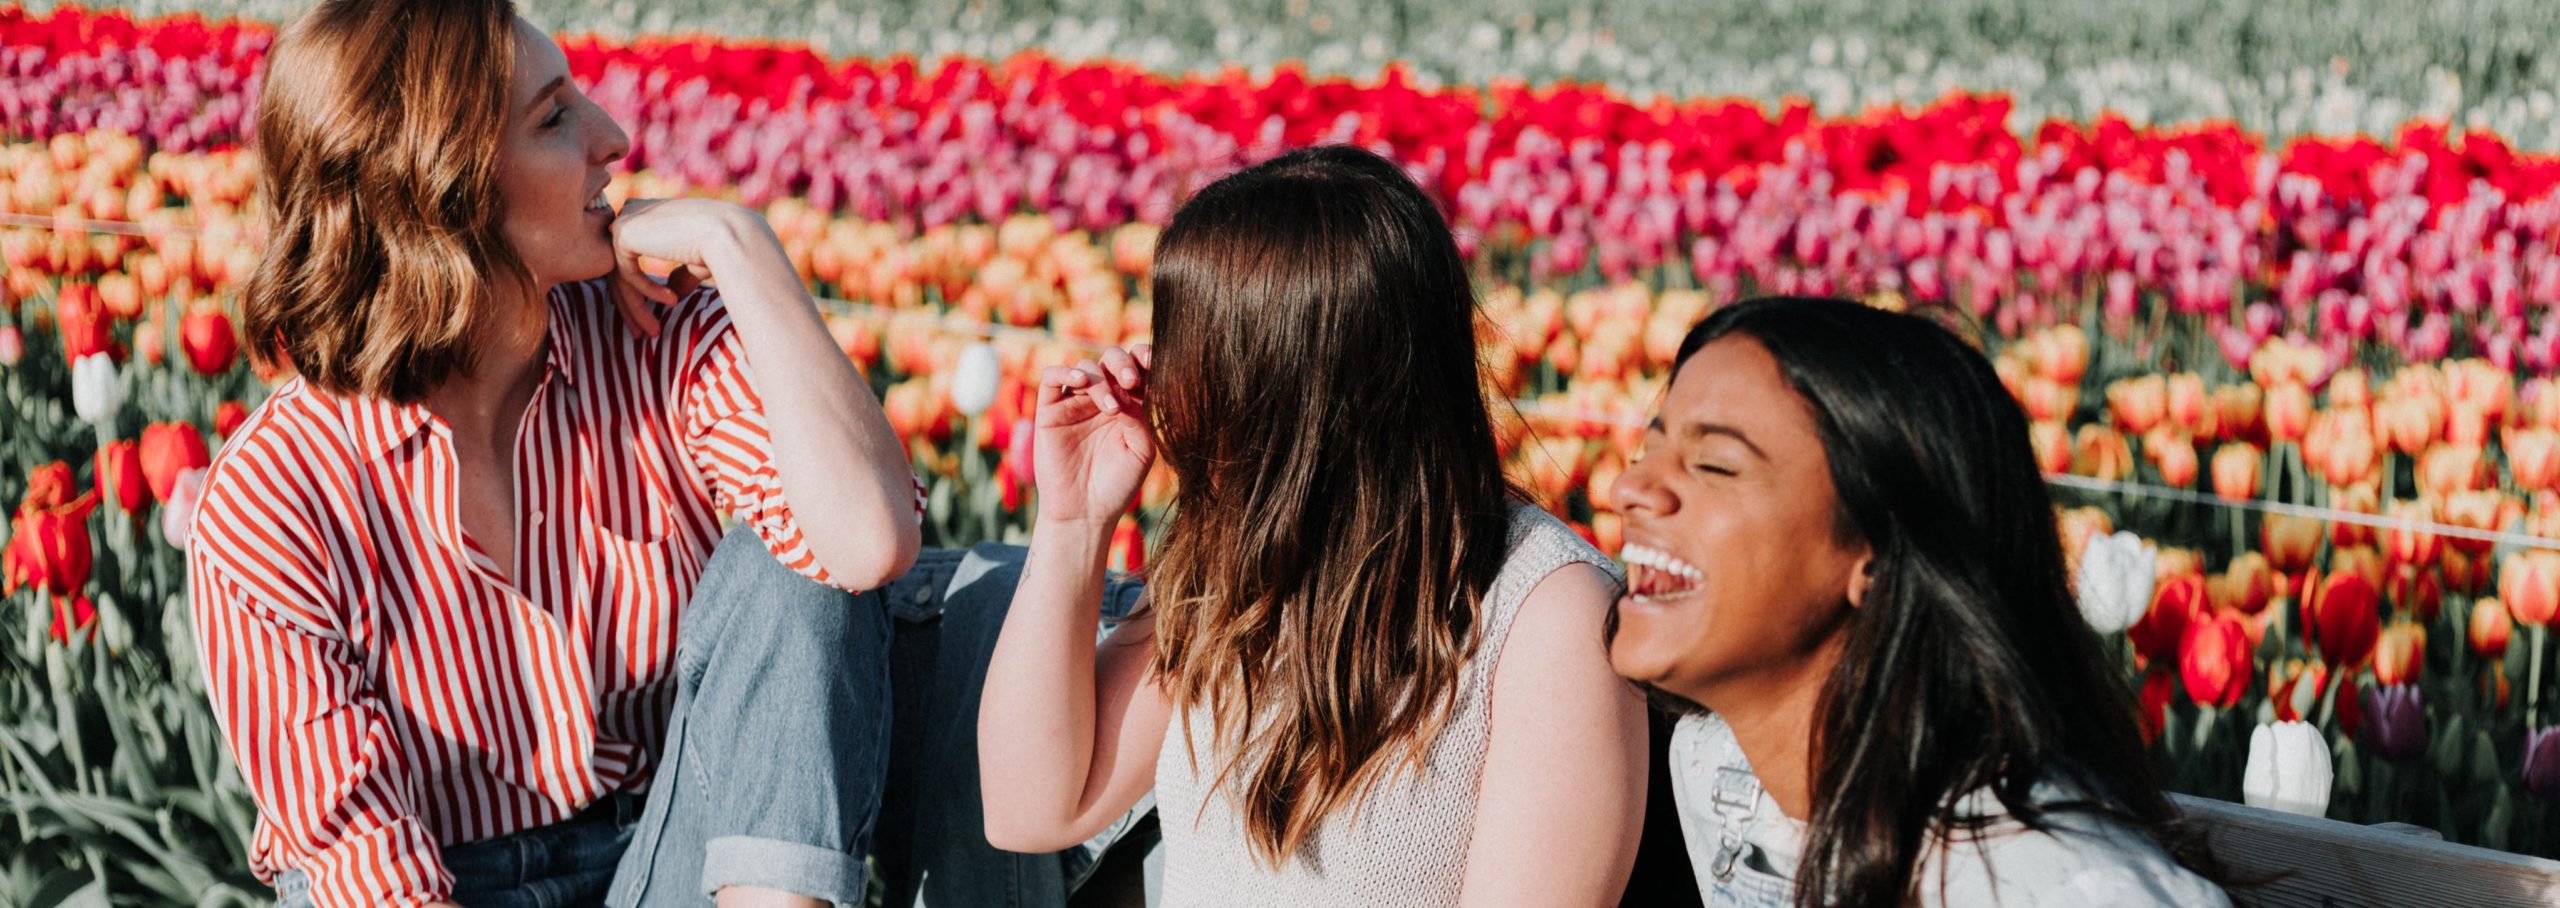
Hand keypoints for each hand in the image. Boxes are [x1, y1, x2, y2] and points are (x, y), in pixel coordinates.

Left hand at [604, 197, 764, 336]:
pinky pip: (627, 274)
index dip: (636, 291)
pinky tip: (672, 301)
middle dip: (630, 306)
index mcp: (647, 214)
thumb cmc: (719, 245)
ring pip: (620, 276)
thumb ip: (679, 275)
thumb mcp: (695, 263)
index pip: (629, 257)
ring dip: (637, 308)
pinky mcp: (623, 233)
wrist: (726, 234)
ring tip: (653, 332)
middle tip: (639, 334)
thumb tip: (672, 292)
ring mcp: (624, 221)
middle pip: (619, 269)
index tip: (647, 319)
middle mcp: (632, 213)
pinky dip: (648, 292)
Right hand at [1035, 344, 1154, 527]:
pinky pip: (1052, 378)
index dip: (1145, 358)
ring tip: (1111, 408)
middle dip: (1124, 363)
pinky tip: (1081, 383)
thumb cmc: (1117, 484)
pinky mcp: (1050, 410)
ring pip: (1086, 366)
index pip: (1137, 368)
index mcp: (1128, 404)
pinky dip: (1066, 372)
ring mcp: (1075, 402)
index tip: (1156, 363)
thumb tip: (1129, 389)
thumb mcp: (1141, 450)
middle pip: (1111, 359)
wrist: (1085, 513)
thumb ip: (1140, 416)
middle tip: (1132, 381)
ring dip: (1101, 380)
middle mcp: (1102, 398)